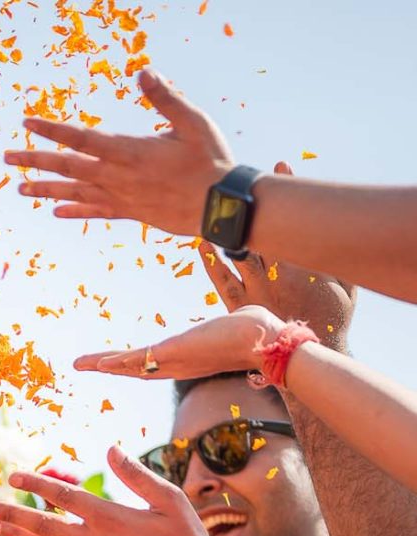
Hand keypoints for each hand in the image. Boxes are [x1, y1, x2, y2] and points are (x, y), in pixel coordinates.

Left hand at [6, 69, 232, 236]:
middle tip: (6, 157)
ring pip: (74, 192)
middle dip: (34, 160)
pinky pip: (94, 211)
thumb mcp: (192, 121)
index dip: (51, 130)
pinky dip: (73, 210)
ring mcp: (121, 198)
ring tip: (19, 187)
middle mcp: (117, 177)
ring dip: (45, 188)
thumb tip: (142, 71)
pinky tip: (55, 211)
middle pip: (67, 167)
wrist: (220, 206)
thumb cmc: (210, 161)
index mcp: (128, 151)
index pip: (80, 138)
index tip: (27, 122)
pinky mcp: (129, 212)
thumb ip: (165, 98)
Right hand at [74, 304, 281, 384]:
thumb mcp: (231, 327)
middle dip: (106, 366)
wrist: (264, 341)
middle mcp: (176, 365)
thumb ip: (225, 326)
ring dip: (105, 364)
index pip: (148, 363)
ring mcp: (174, 361)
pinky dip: (120, 362)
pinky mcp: (176, 353)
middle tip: (80, 365)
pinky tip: (103, 362)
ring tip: (81, 363)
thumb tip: (237, 318)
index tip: (108, 361)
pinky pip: (142, 360)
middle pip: (133, 368)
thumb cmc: (255, 332)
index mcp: (185, 360)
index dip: (127, 363)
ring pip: (132, 365)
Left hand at [198, 168, 355, 348]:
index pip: (293, 219)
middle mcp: (277, 273)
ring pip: (239, 250)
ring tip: (218, 205)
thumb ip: (339, 258)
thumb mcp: (347, 285)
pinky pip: (223, 282)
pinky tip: (203, 245)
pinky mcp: (240, 307)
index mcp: (303, 262)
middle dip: (256, 201)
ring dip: (229, 227)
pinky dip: (212, 263)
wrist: (308, 354)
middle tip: (244, 178)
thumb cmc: (332, 318)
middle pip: (264, 228)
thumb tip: (339, 228)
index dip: (288, 190)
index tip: (281, 165)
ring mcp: (256, 290)